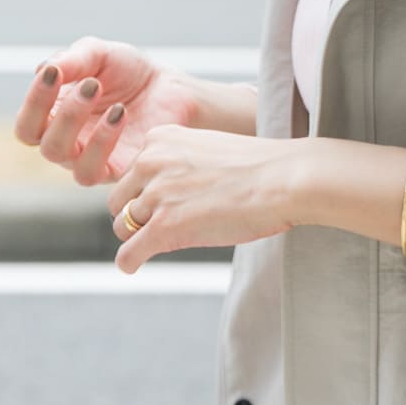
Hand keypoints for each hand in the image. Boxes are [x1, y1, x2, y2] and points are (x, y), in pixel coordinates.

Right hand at [13, 37, 197, 184]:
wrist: (170, 87)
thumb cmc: (127, 71)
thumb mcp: (98, 54)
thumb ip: (73, 59)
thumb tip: (46, 69)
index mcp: (52, 117)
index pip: (27, 123)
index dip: (33, 100)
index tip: (53, 72)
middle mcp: (66, 143)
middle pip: (42, 143)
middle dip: (64, 113)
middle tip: (93, 85)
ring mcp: (88, 159)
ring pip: (64, 158)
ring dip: (80, 128)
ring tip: (113, 103)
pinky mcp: (115, 171)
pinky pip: (93, 170)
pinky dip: (103, 142)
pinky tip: (121, 114)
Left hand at [106, 126, 302, 273]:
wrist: (285, 180)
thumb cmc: (262, 168)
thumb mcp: (210, 150)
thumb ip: (183, 164)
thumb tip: (173, 195)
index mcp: (160, 139)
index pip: (133, 172)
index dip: (147, 191)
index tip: (167, 203)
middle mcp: (150, 163)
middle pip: (120, 199)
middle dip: (137, 215)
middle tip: (162, 225)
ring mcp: (156, 195)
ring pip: (123, 226)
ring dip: (137, 238)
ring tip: (156, 245)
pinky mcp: (166, 227)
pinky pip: (129, 253)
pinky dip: (130, 262)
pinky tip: (136, 266)